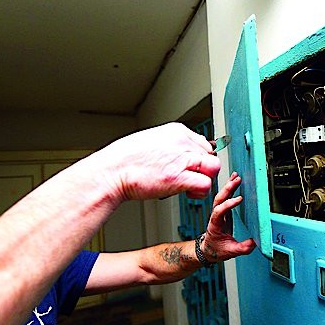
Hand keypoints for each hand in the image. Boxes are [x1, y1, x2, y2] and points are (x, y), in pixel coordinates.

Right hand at [91, 122, 220, 201]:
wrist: (110, 171)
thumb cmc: (124, 160)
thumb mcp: (151, 140)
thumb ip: (169, 145)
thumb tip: (179, 155)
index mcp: (176, 131)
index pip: (203, 143)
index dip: (199, 159)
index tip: (191, 168)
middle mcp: (182, 142)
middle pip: (210, 156)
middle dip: (202, 170)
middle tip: (188, 178)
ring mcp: (181, 159)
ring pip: (213, 168)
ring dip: (205, 179)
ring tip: (189, 186)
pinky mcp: (178, 178)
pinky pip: (205, 184)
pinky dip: (200, 192)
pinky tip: (188, 193)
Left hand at [202, 172, 256, 261]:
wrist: (208, 249)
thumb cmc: (216, 249)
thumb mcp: (230, 252)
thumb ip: (243, 248)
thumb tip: (254, 243)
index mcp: (215, 225)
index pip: (219, 211)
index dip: (228, 204)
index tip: (239, 199)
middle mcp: (215, 216)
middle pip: (219, 199)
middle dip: (228, 189)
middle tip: (237, 180)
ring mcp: (218, 212)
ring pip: (221, 196)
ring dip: (228, 186)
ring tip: (236, 177)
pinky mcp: (222, 211)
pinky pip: (225, 197)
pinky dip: (229, 188)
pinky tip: (234, 181)